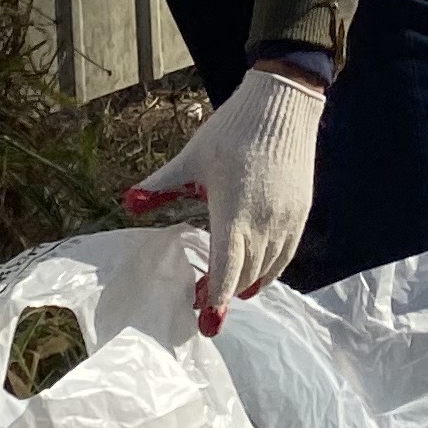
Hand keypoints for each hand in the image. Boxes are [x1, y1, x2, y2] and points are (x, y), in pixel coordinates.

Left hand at [126, 67, 324, 328]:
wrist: (282, 105)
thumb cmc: (232, 131)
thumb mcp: (191, 159)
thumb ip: (161, 186)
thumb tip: (128, 203)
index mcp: (233, 213)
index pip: (226, 270)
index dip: (216, 299)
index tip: (205, 322)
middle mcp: (263, 224)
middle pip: (244, 276)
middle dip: (223, 293)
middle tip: (201, 299)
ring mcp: (286, 221)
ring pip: (266, 270)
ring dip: (246, 283)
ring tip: (225, 286)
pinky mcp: (300, 214)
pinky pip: (285, 256)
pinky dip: (268, 270)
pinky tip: (254, 271)